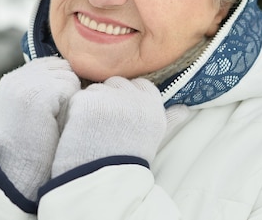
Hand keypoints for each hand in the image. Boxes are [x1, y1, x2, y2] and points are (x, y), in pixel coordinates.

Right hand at [0, 56, 79, 199]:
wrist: (23, 169)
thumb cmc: (37, 142)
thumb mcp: (35, 107)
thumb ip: (45, 86)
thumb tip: (74, 69)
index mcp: (13, 80)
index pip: (50, 63)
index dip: (62, 81)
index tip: (58, 104)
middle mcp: (17, 78)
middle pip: (61, 65)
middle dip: (68, 84)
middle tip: (59, 112)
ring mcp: (26, 85)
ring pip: (69, 73)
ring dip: (72, 93)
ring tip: (58, 117)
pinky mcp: (38, 94)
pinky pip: (71, 84)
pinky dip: (73, 101)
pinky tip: (60, 119)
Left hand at [51, 76, 166, 176]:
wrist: (104, 179)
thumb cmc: (129, 159)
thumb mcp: (155, 137)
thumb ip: (169, 119)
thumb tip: (185, 109)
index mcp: (153, 104)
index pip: (139, 84)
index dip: (127, 98)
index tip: (124, 116)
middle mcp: (135, 97)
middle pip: (116, 83)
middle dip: (109, 97)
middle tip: (106, 124)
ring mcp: (111, 98)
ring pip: (95, 88)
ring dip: (91, 103)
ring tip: (93, 129)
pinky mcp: (89, 101)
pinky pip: (78, 98)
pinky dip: (76, 111)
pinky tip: (81, 129)